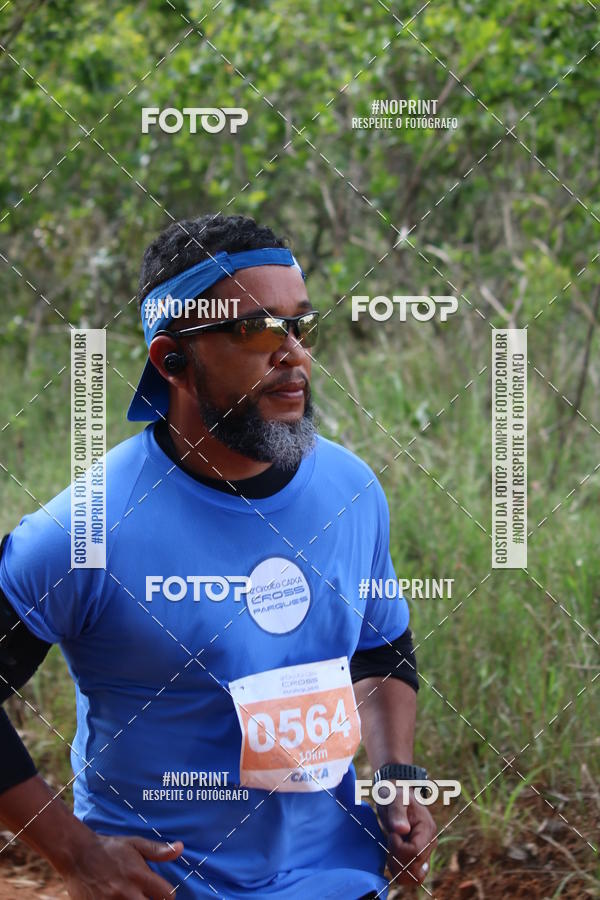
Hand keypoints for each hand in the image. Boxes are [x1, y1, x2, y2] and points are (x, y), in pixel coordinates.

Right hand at [61, 833, 183, 898]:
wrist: (78, 854)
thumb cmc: (110, 848)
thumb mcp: (135, 844)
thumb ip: (158, 850)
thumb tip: (180, 848)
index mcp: (140, 876)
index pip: (167, 895)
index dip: (168, 896)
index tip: (162, 894)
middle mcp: (128, 892)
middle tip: (150, 897)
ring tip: (135, 898)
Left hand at [376, 789, 436, 886]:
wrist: (396, 796)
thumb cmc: (394, 795)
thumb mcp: (394, 798)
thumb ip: (397, 813)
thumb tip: (401, 830)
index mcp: (427, 829)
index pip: (415, 852)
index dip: (399, 848)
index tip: (391, 834)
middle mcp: (430, 843)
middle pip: (414, 868)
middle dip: (396, 859)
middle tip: (389, 841)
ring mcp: (425, 852)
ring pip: (414, 877)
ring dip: (398, 869)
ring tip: (389, 850)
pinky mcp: (418, 858)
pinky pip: (412, 876)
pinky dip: (399, 871)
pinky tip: (392, 856)